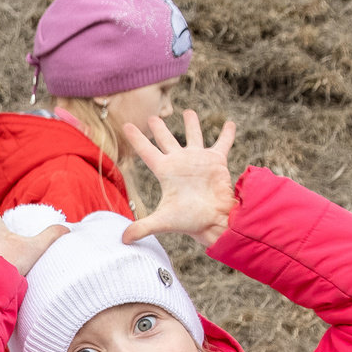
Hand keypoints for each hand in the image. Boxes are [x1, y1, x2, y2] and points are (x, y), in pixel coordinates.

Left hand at [120, 110, 239, 248]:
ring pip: (194, 136)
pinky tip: (229, 123)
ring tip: (188, 111)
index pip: (146, 150)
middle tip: (152, 116)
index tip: (126, 125)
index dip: (136, 138)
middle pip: (166, 140)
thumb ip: (142, 227)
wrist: (213, 220)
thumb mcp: (162, 221)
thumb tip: (122, 240)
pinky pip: (222, 143)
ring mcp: (198, 160)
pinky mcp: (216, 161)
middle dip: (159, 128)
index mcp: (165, 171)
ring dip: (192, 124)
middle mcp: (180, 162)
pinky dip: (226, 133)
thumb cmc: (188, 220)